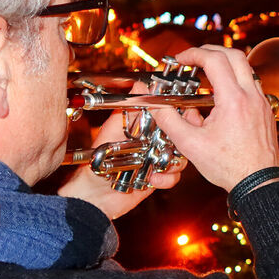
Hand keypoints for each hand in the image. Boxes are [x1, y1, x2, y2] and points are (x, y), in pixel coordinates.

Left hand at [56, 88, 185, 220]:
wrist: (93, 194)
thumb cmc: (95, 162)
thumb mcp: (112, 131)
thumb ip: (129, 110)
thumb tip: (139, 84)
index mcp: (144, 127)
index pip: (170, 117)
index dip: (181, 117)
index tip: (186, 116)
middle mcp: (153, 143)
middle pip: (181, 137)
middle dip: (182, 141)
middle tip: (175, 145)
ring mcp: (156, 161)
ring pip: (182, 157)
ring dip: (174, 162)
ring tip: (159, 165)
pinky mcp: (158, 178)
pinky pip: (174, 177)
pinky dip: (166, 179)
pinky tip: (153, 179)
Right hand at [151, 45, 278, 191]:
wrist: (258, 182)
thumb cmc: (229, 166)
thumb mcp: (190, 144)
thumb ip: (169, 120)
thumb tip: (155, 104)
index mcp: (234, 99)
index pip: (214, 60)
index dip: (193, 54)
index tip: (180, 60)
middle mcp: (252, 96)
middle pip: (234, 54)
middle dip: (211, 51)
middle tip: (193, 58)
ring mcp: (262, 102)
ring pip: (246, 68)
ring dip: (226, 64)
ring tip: (206, 74)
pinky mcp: (266, 111)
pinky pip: (252, 84)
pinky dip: (236, 80)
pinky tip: (221, 95)